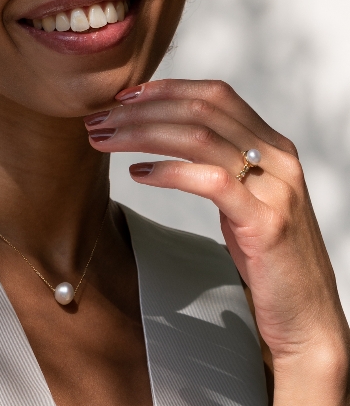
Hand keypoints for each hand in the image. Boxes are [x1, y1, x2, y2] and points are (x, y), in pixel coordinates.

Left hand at [85, 79, 347, 363]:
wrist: (308, 316)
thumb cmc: (270, 262)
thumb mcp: (245, 202)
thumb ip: (220, 168)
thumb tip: (170, 148)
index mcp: (273, 147)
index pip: (216, 95)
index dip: (166, 88)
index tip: (123, 96)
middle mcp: (278, 158)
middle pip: (202, 109)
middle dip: (143, 109)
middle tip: (99, 120)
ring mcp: (274, 187)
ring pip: (199, 137)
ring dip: (143, 133)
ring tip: (105, 141)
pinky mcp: (265, 221)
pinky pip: (210, 180)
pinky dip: (169, 171)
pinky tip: (138, 174)